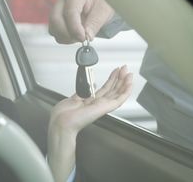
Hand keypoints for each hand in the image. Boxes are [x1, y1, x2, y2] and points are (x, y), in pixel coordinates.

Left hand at [46, 66, 132, 181]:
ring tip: (130, 74)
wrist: (62, 122)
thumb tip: (90, 84)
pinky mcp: (105, 108)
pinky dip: (126, 92)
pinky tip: (130, 85)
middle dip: (119, 78)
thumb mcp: (74, 97)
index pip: (105, 89)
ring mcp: (102, 106)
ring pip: (117, 94)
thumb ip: (83, 91)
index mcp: (90, 101)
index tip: (116, 71)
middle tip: (125, 69)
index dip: (111, 79)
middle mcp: (98, 103)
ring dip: (125, 83)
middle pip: (113, 89)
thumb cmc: (64, 114)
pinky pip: (119, 100)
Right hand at [49, 0, 113, 43]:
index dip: (75, 28)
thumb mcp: (103, 12)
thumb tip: (87, 36)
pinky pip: (54, 31)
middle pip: (55, 19)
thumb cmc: (99, 4)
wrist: (95, 3)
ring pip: (53, 27)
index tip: (83, 37)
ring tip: (79, 36)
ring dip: (66, 37)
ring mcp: (56, 8)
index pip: (70, 12)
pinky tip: (74, 35)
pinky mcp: (54, 18)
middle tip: (81, 39)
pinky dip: (63, 38)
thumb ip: (95, 23)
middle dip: (68, 34)